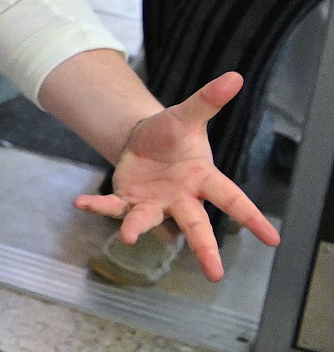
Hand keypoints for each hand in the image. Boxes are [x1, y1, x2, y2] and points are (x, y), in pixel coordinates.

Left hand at [72, 72, 276, 280]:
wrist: (142, 139)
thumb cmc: (172, 134)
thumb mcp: (187, 115)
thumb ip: (208, 100)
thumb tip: (235, 76)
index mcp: (203, 178)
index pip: (232, 199)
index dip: (253, 218)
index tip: (273, 240)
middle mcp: (180, 197)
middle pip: (196, 225)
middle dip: (204, 248)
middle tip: (216, 274)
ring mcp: (153, 203)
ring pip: (148, 221)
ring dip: (137, 228)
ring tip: (128, 236)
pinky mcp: (127, 200)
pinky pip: (112, 206)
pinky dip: (96, 204)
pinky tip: (79, 202)